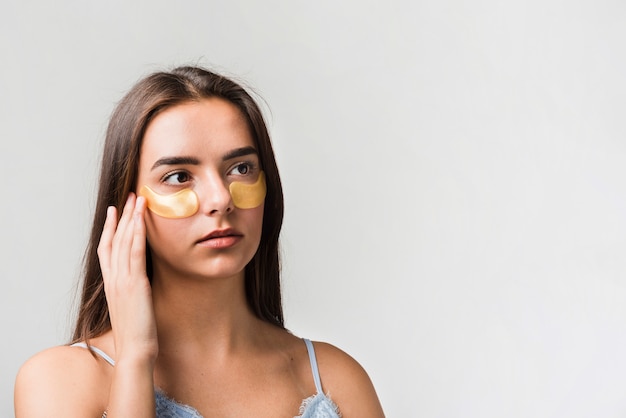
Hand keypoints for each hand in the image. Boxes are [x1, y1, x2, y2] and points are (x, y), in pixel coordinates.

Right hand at [98, 194, 157, 364]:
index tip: (114, 210)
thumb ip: (132, 289)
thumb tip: (140, 279)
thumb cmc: (137, 331)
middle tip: (129, 196)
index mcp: (111, 283)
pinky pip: (134, 253)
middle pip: (114, 239)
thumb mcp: (132, 305)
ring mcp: (122, 280)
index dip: (109, 228)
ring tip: (138, 200)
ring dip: (131, 218)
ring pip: (123, 242)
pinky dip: (136, 234)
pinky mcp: (134, 283)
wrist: (135, 349)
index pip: (106, 249)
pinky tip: (141, 220)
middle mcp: (113, 278)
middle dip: (122, 216)